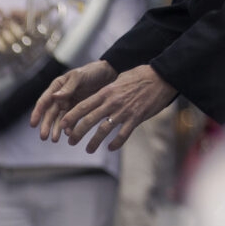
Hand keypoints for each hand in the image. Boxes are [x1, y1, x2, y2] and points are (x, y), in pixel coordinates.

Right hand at [31, 59, 118, 140]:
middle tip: (44, 137)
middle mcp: (60, 96)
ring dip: (56, 129)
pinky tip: (69, 134)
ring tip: (54, 140)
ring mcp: (69, 104)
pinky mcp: (78, 109)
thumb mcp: (79, 77)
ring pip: (60, 119)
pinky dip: (70, 127)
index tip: (33, 124)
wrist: (109, 73)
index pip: (44, 101)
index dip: (37, 113)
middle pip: (50, 113)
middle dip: (46, 125)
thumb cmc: (92, 71)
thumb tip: (54, 97)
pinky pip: (72, 120)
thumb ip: (68, 87)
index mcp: (57, 87)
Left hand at [56, 65, 178, 152]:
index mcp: (106, 92)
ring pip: (103, 130)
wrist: (162, 77)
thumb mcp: (119, 79)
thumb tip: (99, 96)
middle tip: (71, 141)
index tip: (62, 125)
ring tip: (88, 149)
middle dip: (77, 132)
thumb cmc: (141, 75)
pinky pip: (123, 134)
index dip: (71, 117)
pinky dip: (116, 143)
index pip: (83, 106)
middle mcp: (112, 103)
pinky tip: (110, 148)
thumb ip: (107, 90)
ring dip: (94, 142)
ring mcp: (124, 111)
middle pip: (89, 120)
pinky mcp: (136, 118)